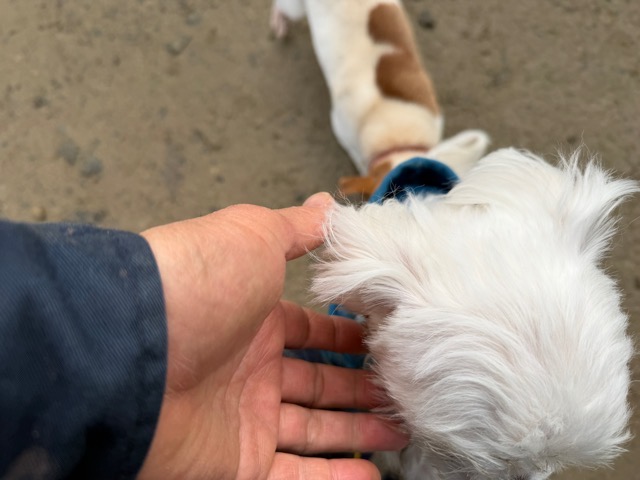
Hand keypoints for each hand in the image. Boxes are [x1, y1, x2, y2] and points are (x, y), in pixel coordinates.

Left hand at [138, 193, 407, 479]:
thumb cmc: (196, 282)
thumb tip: (327, 205)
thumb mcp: (253, 236)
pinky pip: (292, 479)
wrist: (132, 348)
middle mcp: (246, 370)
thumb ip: (296, 228)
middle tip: (402, 391)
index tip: (381, 344)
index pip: (308, 332)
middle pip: (316, 384)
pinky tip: (368, 475)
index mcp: (252, 321)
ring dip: (356, 434)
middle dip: (359, 389)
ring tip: (401, 432)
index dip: (345, 338)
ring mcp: (241, 420)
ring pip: (312, 432)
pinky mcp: (235, 464)